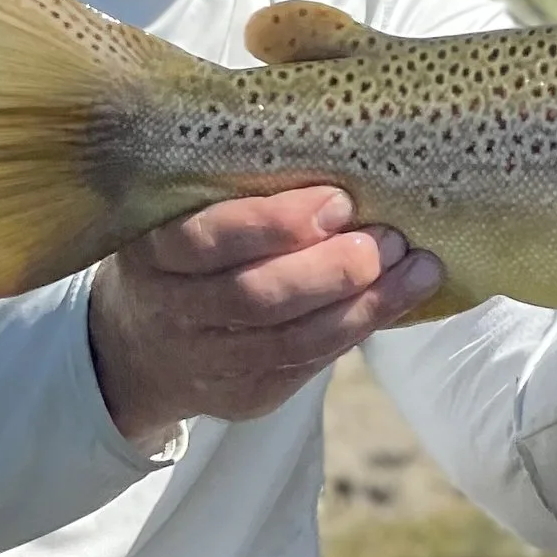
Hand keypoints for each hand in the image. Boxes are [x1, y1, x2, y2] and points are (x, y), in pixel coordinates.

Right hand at [88, 187, 442, 450]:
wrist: (138, 347)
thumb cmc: (183, 255)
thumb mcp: (184, 214)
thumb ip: (240, 192)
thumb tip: (343, 159)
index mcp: (153, 251)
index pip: (210, 239)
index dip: (276, 224)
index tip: (339, 200)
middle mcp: (173, 312)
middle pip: (258, 297)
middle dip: (333, 269)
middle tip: (390, 239)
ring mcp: (207, 362)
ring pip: (294, 340)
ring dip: (367, 304)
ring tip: (418, 269)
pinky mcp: (244, 397)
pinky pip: (309, 365)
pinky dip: (359, 329)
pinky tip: (399, 299)